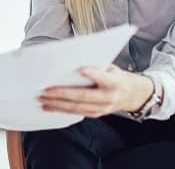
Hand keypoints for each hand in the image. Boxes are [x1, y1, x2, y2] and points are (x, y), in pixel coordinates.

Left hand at [38, 64, 153, 117]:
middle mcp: (108, 98)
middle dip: (62, 94)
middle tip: (45, 90)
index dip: (94, 74)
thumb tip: (75, 59)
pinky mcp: (95, 114)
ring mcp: (101, 108)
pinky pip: (76, 113)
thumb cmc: (117, 77)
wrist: (132, 95)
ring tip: (42, 99)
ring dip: (57, 104)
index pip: (104, 78)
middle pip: (83, 96)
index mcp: (115, 83)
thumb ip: (97, 65)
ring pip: (77, 107)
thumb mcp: (112, 67)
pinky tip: (48, 106)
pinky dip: (61, 110)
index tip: (82, 69)